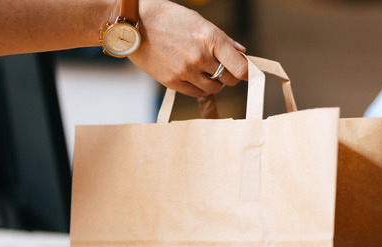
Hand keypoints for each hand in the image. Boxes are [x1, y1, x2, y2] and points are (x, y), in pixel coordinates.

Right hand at [130, 0, 247, 96]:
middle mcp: (200, 57)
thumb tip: (241, 52)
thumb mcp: (198, 22)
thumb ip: (222, 39)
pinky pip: (196, 93)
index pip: (240, 67)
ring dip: (214, 82)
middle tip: (222, 69)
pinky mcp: (172, 82)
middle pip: (229, 80)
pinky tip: (194, 77)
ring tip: (205, 71)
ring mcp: (186, 71)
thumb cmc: (168, 18)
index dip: (247, 72)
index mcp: (211, 38)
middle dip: (229, 76)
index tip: (246, 72)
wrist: (134, 24)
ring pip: (214, 88)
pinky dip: (200, 88)